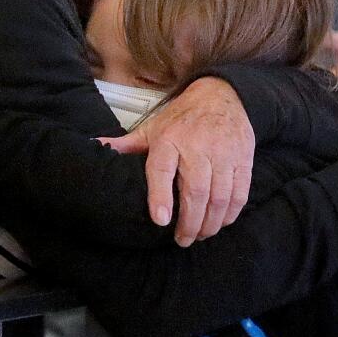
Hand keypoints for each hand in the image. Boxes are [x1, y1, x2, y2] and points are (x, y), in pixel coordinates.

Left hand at [100, 76, 253, 246]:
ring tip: (200, 236)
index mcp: (169, 140)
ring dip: (211, 223)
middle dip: (190, 223)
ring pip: (220, 197)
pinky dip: (231, 213)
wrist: (223, 96)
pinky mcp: (243, 158)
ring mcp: (223, 153)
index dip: (161, 196)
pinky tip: (221, 222)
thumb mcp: (153, 128)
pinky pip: (240, 192)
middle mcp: (197, 147)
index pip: (162, 170)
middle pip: (196, 191)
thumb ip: (127, 145)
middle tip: (182, 240)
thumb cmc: (182, 119)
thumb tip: (93, 147)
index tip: (160, 220)